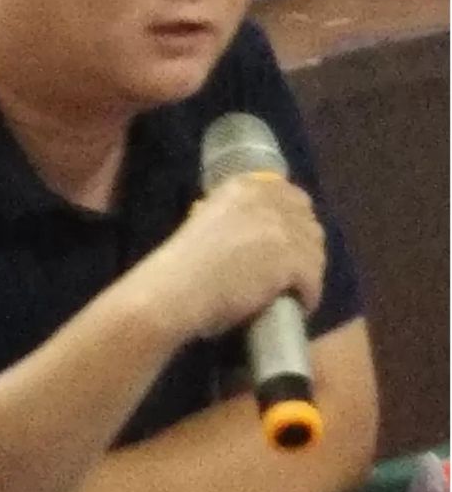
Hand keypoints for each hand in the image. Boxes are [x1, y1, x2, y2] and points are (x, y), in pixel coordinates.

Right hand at [119, 174, 325, 345]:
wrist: (177, 288)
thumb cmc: (184, 263)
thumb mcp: (208, 218)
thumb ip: (236, 216)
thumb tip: (259, 233)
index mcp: (245, 185)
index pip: (292, 196)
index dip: (295, 222)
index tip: (289, 242)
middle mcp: (267, 199)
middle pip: (309, 222)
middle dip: (305, 247)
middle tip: (294, 271)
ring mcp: (281, 228)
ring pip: (315, 252)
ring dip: (309, 273)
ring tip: (295, 291)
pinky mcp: (291, 259)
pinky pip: (313, 280)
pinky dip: (308, 296)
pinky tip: (298, 306)